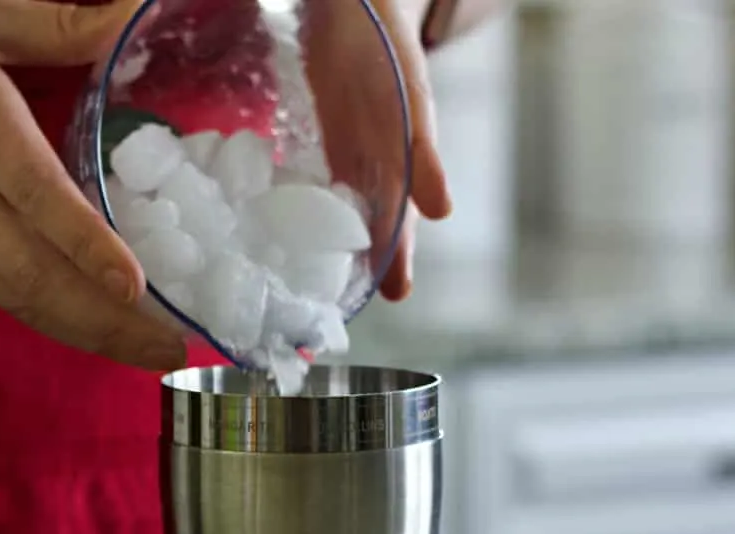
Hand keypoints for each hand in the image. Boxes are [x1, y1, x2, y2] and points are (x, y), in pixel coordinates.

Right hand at [0, 0, 185, 370]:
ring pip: (24, 303)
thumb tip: (129, 12)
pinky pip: (10, 303)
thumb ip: (50, 23)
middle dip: (108, 322)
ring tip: (155, 357)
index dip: (84, 245)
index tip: (134, 285)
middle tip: (174, 348)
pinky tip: (108, 337)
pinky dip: (61, 325)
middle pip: (37, 276)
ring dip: (93, 337)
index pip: (35, 196)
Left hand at [305, 0, 451, 301]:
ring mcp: (351, 154)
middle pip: (373, 221)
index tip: (398, 293)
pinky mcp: (326, 139)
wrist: (355, 9)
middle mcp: (379, 164)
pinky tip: (292, 231)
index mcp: (405, 161)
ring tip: (323, 284)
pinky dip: (309, 208)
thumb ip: (425, 157)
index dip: (400, 255)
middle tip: (351, 302)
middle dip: (366, 261)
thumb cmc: (389, 51)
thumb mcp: (414, 103)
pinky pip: (318, 182)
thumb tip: (441, 213)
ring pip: (346, 209)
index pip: (403, 217)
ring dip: (336, 244)